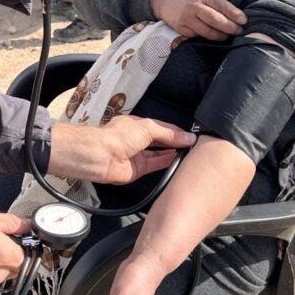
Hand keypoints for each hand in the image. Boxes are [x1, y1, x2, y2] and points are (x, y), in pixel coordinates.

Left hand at [50, 115, 194, 184]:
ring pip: (159, 154)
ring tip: (189, 152)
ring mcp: (137, 155)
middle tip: (193, 144)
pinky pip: (155, 165)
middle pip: (160, 140)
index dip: (175, 131)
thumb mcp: (148, 128)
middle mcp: (137, 139)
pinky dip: (166, 162)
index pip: (161, 127)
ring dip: (173, 152)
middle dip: (175, 141)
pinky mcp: (138, 169)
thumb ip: (168, 133)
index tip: (191, 135)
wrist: (101, 156)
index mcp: (137, 125)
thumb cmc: (119, 136)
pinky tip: (178, 160)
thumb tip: (187, 136)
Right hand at [151, 0, 245, 39]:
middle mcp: (194, 6)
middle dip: (230, 27)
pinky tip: (212, 35)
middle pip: (215, 20)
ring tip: (228, 35)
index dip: (234, 13)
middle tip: (239, 31)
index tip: (244, 20)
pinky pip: (197, 36)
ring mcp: (186, 18)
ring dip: (220, 36)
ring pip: (207, 32)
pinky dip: (206, 37)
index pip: (221, 5)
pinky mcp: (181, 28)